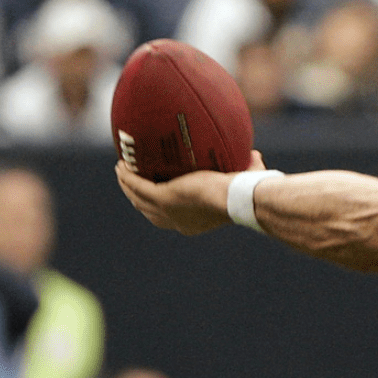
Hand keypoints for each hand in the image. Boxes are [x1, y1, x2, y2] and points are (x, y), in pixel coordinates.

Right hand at [115, 150, 265, 235]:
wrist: (239, 198)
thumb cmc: (247, 192)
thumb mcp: (244, 181)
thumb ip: (249, 168)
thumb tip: (255, 154)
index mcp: (193, 222)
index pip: (170, 216)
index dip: (160, 205)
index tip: (156, 190)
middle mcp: (177, 221)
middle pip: (148, 210)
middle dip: (137, 196)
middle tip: (131, 179)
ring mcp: (167, 211)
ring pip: (138, 198)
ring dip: (127, 185)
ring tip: (122, 169)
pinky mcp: (162, 197)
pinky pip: (136, 185)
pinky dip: (127, 176)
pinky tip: (122, 164)